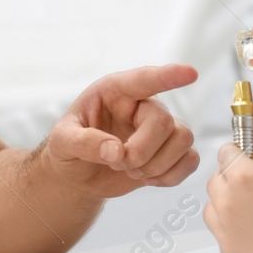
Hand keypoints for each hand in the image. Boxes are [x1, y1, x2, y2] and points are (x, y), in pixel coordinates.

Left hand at [39, 63, 200, 197]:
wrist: (78, 176)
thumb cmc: (68, 149)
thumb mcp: (62, 141)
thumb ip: (84, 142)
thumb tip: (116, 151)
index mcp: (115, 91)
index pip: (144, 79)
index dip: (168, 76)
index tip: (190, 73)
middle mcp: (142, 104)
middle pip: (164, 121)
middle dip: (141, 151)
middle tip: (118, 164)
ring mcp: (160, 128)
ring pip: (183, 139)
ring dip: (157, 165)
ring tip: (131, 171)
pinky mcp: (170, 151)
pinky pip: (190, 159)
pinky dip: (170, 176)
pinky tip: (148, 179)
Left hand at [203, 142, 252, 252]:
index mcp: (245, 177)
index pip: (225, 154)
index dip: (237, 156)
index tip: (241, 160)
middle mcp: (229, 204)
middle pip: (215, 183)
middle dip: (231, 182)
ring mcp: (228, 235)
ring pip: (213, 212)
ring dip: (227, 209)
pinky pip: (224, 240)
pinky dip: (236, 236)